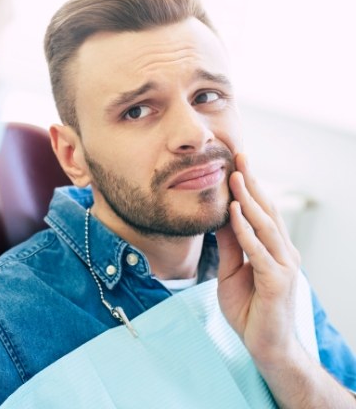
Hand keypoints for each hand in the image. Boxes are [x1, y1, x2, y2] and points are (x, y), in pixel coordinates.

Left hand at [216, 153, 300, 365]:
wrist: (265, 347)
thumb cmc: (249, 310)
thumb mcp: (231, 272)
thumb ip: (229, 246)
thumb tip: (220, 218)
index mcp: (274, 250)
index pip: (263, 212)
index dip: (251, 187)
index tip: (238, 164)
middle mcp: (284, 253)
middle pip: (267, 211)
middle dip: (253, 183)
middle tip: (240, 156)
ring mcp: (283, 267)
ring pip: (265, 226)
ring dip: (250, 199)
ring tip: (237, 176)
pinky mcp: (277, 282)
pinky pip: (258, 251)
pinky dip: (246, 230)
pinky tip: (236, 212)